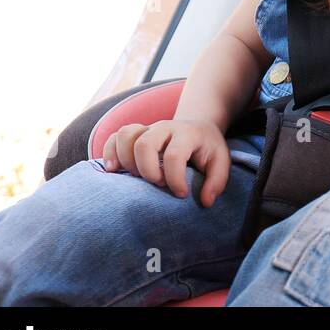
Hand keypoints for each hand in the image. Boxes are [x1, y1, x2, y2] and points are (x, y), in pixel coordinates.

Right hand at [100, 119, 231, 206]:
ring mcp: (147, 128)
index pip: (174, 155)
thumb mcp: (220, 162)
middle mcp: (165, 127)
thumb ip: (217, 181)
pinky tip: (114, 171)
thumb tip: (206, 201)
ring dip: (126, 161)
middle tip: (158, 184)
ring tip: (137, 178)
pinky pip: (114, 138)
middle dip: (147, 170)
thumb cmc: (207, 149)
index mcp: (188, 134)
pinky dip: (109, 154)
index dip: (175, 178)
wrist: (198, 127)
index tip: (181, 194)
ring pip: (126, 135)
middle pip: (144, 143)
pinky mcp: (134, 134)